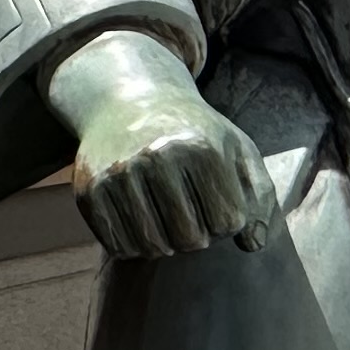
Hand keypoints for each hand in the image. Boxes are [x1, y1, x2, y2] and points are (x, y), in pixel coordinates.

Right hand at [47, 29, 278, 257]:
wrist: (128, 102)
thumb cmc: (194, 133)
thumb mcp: (236, 150)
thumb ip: (259, 196)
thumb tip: (254, 246)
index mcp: (201, 148)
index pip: (227, 223)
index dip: (228, 224)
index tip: (220, 206)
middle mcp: (157, 158)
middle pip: (190, 240)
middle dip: (198, 238)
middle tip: (194, 218)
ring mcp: (119, 174)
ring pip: (153, 247)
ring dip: (167, 245)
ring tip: (170, 222)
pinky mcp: (89, 190)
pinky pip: (118, 246)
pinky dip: (134, 246)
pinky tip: (143, 224)